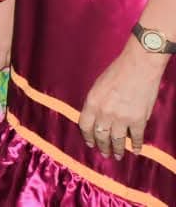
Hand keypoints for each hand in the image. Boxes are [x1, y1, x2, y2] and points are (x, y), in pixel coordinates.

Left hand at [78, 39, 165, 158]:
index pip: (85, 126)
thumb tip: (96, 117)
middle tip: (104, 154)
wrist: (139, 66)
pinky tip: (136, 151)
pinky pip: (136, 137)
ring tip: (116, 156)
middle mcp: (104, 113)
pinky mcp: (138, 119)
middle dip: (102, 146)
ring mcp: (122, 118)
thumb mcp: (97, 85)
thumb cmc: (117, 71)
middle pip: (100, 135)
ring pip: (117, 140)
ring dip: (117, 150)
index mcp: (92, 102)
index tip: (90, 143)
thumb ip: (95, 102)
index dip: (87, 137)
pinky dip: (137, 146)